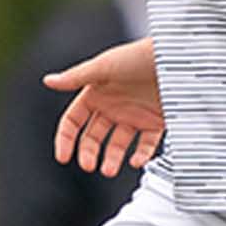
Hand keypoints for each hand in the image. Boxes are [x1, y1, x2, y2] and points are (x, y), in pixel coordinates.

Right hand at [44, 37, 164, 175]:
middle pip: (93, 137)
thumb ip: (77, 77)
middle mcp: (113, 106)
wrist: (177, 56)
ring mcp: (135, 115)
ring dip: (112, 159)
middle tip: (90, 166)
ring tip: (109, 170)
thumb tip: (48, 81)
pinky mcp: (156, 122)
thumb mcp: (105, 66)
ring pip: (118, 145)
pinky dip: (141, 155)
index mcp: (96, 93)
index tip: (63, 157)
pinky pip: (146, 144)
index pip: (73, 121)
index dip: (66, 139)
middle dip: (89, 153)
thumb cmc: (139, 55)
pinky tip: (136, 160)